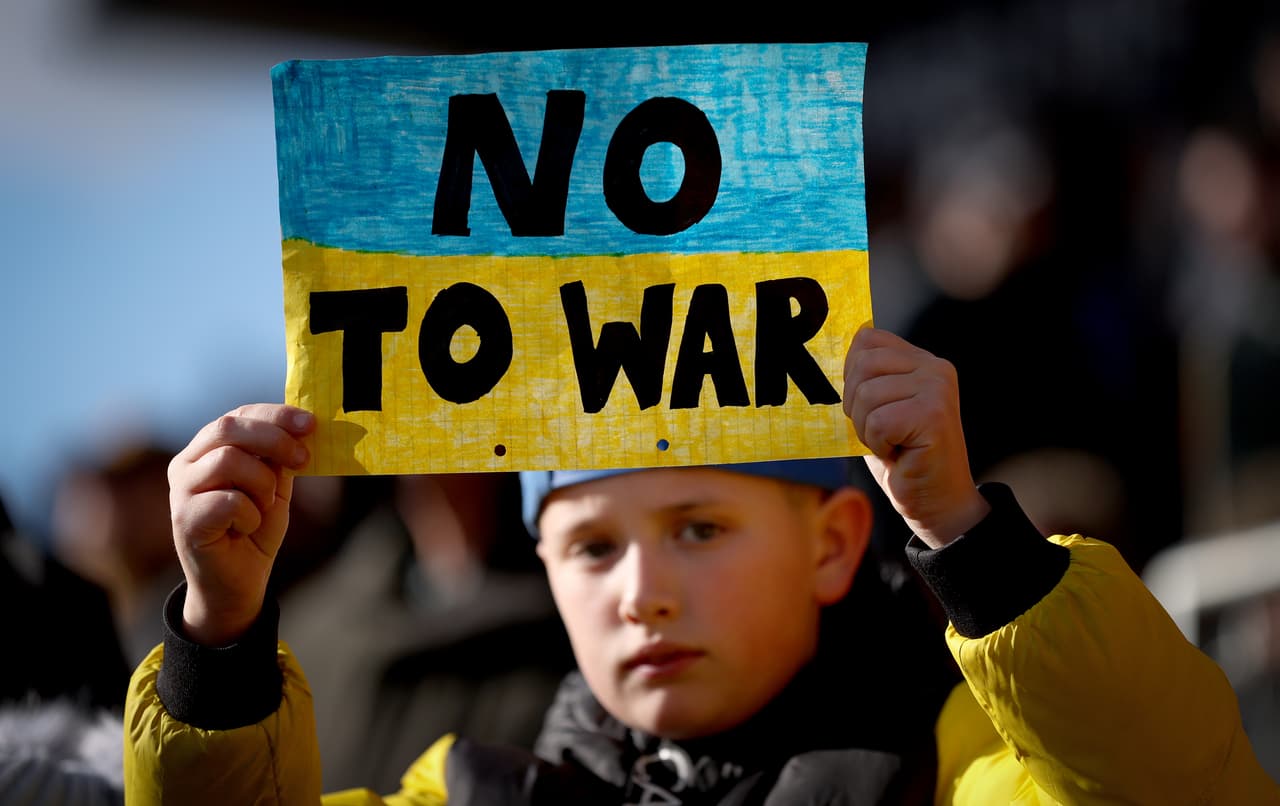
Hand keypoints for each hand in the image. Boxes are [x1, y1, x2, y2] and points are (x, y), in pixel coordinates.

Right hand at [168, 404, 314, 644]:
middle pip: (229, 427)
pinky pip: (228, 500)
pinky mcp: (183, 519)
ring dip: (262, 484)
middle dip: (274, 439)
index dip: (276, 415)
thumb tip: (305, 428)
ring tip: (264, 507)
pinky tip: (245, 528)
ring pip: (229, 460)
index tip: (311, 423)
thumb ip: (281, 458)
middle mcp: (187, 463)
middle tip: (303, 459)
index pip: (240, 415)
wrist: (238, 582)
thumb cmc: (254, 529)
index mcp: (208, 448)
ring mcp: (180, 490)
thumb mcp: (275, 486)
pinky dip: (250, 514)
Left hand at [843, 327, 988, 547]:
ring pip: (866, 395)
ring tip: (892, 443)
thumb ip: (864, 379)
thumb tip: (830, 353)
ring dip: (867, 429)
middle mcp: (935, 368)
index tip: (866, 406)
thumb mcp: (878, 410)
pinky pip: (878, 421)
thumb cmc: (902, 458)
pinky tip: (899, 453)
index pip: (867, 339)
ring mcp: (938, 389)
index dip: (851, 374)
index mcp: (921, 361)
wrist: (937, 503)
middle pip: (862, 365)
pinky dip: (879, 444)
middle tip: (880, 431)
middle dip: (856, 406)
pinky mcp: (934, 415)